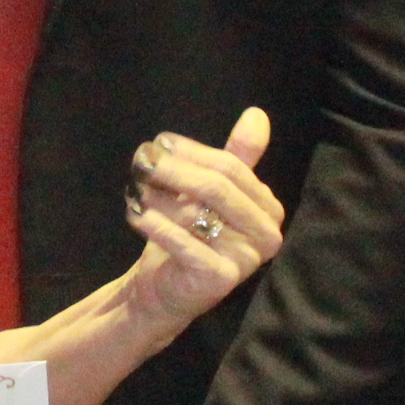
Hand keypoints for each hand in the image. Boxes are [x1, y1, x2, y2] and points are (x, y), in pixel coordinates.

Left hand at [118, 110, 283, 337]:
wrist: (164, 289)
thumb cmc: (188, 236)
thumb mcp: (210, 192)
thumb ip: (235, 157)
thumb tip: (257, 114)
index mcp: (268, 208)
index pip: (231, 168)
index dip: (192, 152)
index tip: (159, 143)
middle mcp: (267, 235)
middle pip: (217, 187)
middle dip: (175, 170)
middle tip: (142, 160)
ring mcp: (247, 259)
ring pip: (198, 212)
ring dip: (160, 195)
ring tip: (136, 188)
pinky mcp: (220, 279)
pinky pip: (184, 243)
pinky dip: (156, 226)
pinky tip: (136, 214)